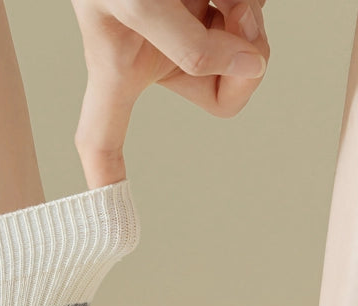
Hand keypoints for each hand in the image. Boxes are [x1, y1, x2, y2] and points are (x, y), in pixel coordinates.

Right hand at [70, 0, 270, 187]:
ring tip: (229, 0)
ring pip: (250, 48)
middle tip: (240, 23)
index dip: (103, 184)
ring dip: (250, 20)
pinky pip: (254, 10)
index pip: (102, 141)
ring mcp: (191, 25)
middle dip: (248, 60)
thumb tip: (253, 66)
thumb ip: (191, 47)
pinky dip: (250, 0)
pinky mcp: (213, 0)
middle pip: (226, 91)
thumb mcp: (138, 5)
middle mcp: (160, 54)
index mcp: (123, 71)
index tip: (112, 231)